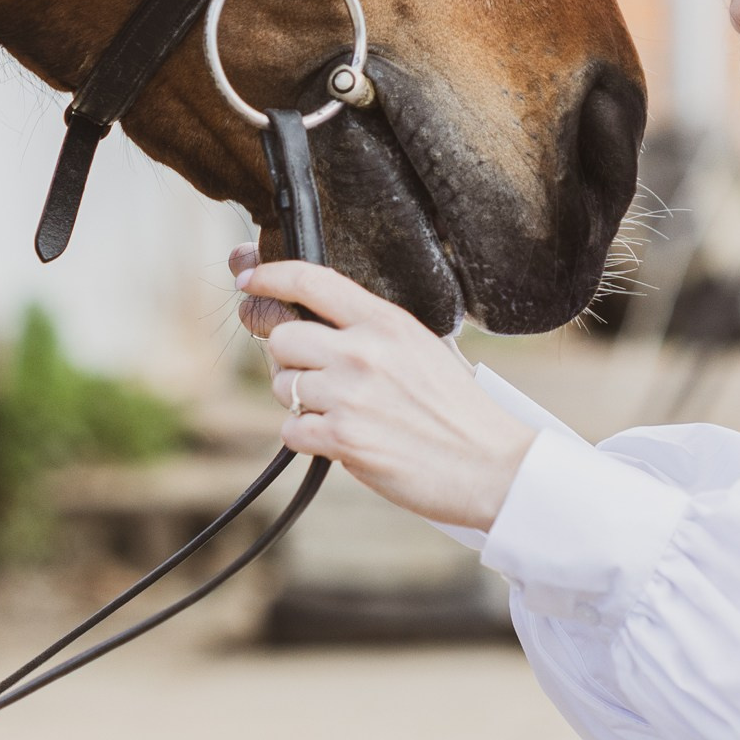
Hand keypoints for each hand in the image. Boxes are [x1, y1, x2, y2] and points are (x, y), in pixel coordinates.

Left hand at [233, 255, 536, 530]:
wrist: (490, 464)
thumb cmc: (458, 410)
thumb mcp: (422, 348)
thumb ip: (373, 332)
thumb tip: (317, 324)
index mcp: (387, 321)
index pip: (312, 279)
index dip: (270, 275)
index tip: (250, 280)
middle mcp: (363, 350)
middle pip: (282, 337)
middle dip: (289, 359)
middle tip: (315, 377)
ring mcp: (350, 394)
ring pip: (281, 386)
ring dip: (299, 402)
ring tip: (341, 413)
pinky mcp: (342, 437)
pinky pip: (290, 429)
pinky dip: (306, 437)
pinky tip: (340, 439)